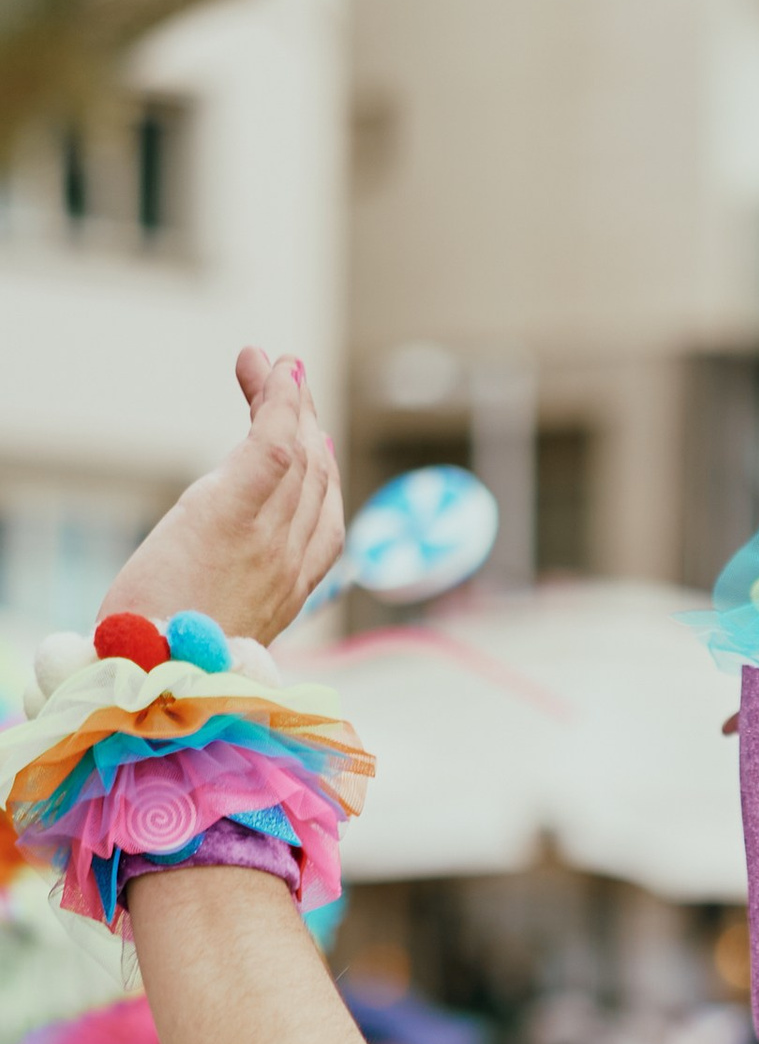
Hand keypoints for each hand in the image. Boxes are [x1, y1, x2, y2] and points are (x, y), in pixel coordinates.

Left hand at [96, 347, 342, 646]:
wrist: (150, 680)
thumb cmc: (167, 658)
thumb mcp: (210, 622)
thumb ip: (230, 591)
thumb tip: (223, 562)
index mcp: (292, 592)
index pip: (324, 516)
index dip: (320, 466)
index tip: (302, 428)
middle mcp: (291, 565)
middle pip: (316, 476)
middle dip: (303, 418)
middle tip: (281, 375)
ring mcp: (267, 542)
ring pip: (298, 454)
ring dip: (286, 398)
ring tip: (267, 362)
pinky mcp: (231, 520)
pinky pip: (271, 449)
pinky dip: (277, 403)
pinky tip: (270, 367)